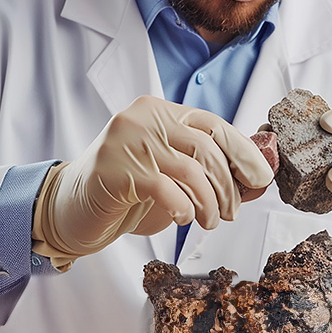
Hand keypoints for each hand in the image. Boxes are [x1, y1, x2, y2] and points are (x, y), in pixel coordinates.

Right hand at [32, 96, 274, 268]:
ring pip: (191, 171)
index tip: (261, 179)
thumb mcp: (168, 169)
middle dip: (227, 186)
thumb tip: (255, 178)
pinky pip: (167, 189)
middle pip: (206, 149)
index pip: (213, 125)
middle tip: (231, 213)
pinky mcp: (114, 168)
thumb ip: (203, 166)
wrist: (70, 207)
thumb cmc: (126, 190)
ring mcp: (127, 140)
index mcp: (159, 110)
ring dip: (209, 203)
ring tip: (209, 222)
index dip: (242, 152)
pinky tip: (183, 218)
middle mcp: (143, 118)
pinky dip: (183, 208)